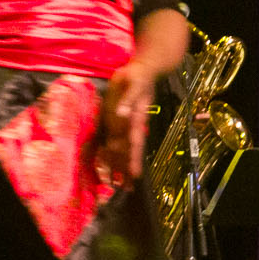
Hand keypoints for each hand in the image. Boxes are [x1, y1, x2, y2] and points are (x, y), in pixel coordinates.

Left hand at [99, 62, 158, 181]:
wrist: (146, 70)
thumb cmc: (138, 75)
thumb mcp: (134, 82)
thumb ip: (128, 99)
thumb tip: (121, 114)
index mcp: (135, 118)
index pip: (133, 142)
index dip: (133, 158)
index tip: (135, 175)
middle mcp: (132, 125)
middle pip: (130, 151)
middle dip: (128, 169)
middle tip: (127, 189)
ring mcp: (128, 125)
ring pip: (125, 149)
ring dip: (123, 166)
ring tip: (123, 185)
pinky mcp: (122, 121)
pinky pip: (118, 141)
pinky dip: (115, 154)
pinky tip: (112, 165)